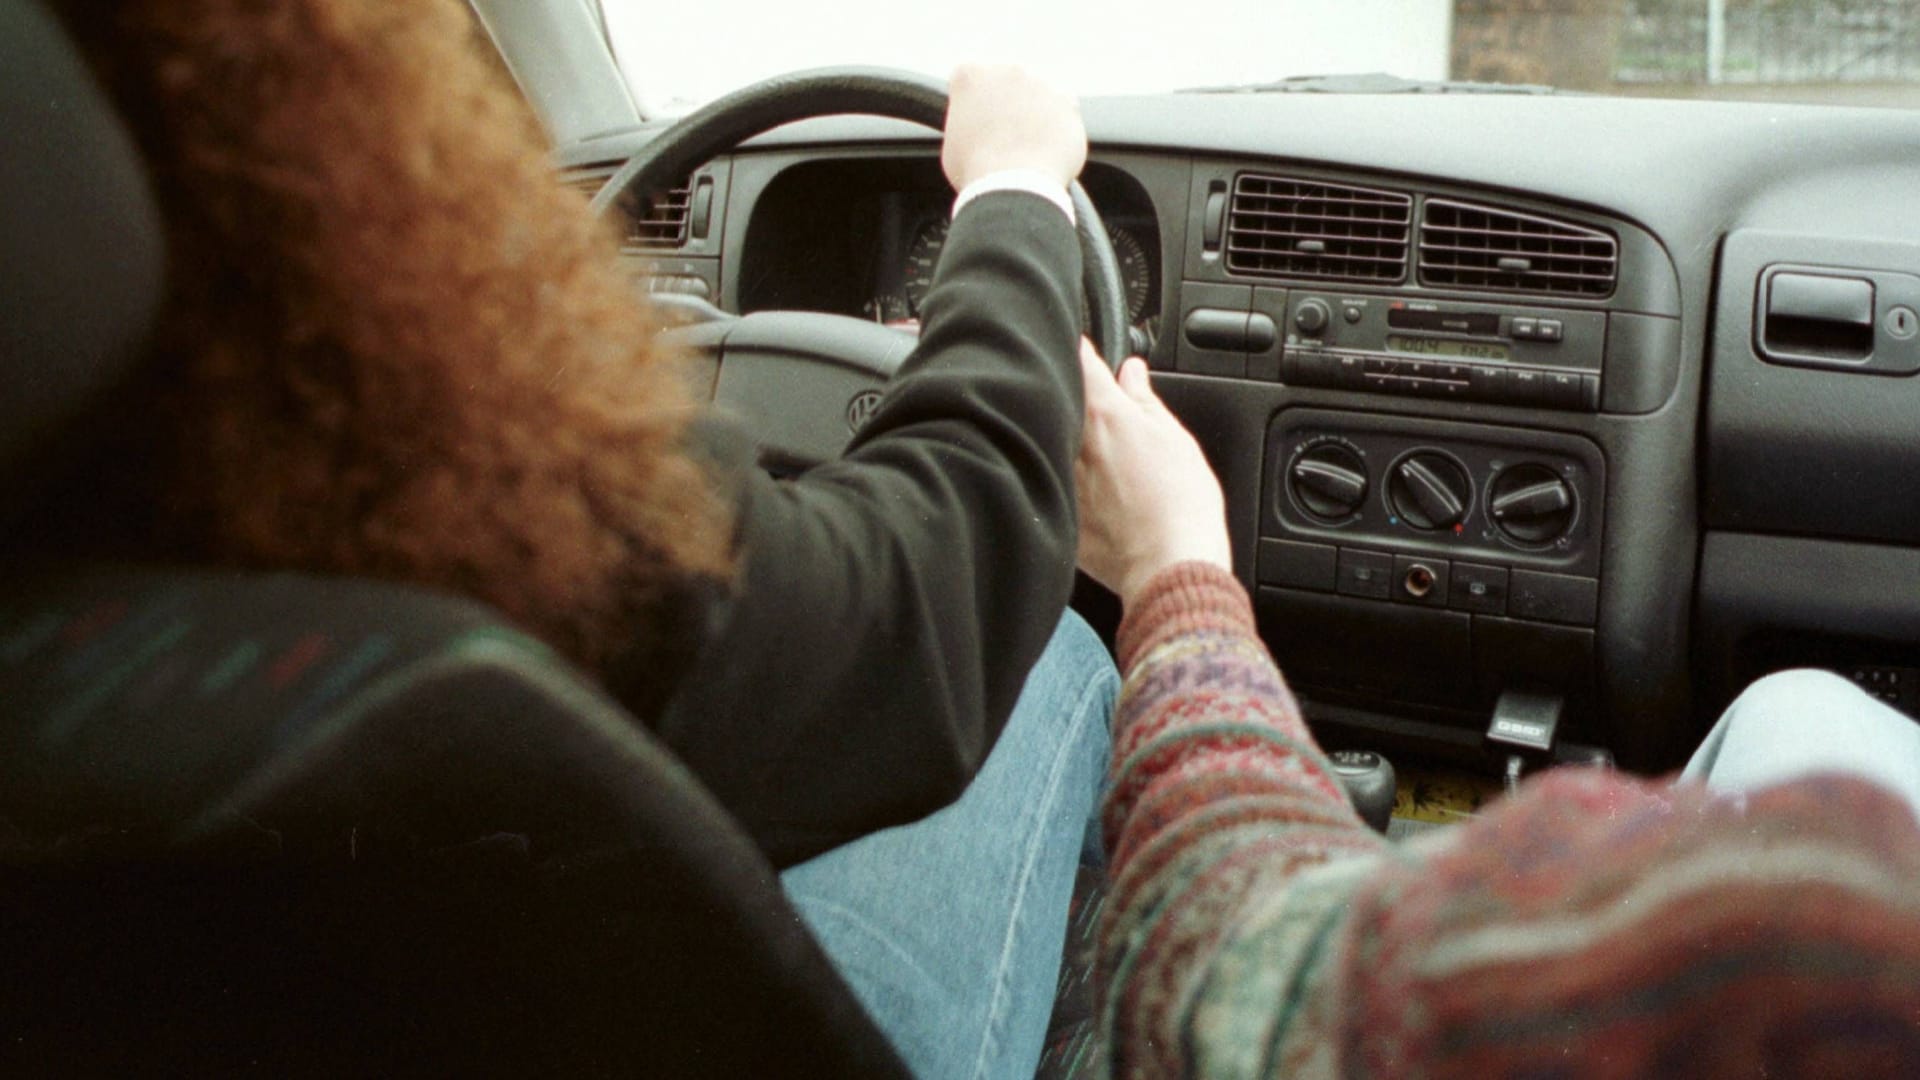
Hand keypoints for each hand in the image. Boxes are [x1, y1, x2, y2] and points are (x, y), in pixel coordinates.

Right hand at [941, 64, 1086, 192]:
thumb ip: (966, 125)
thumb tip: (977, 131)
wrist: (1014, 186)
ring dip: (1037, 112)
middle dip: (1010, 103)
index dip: (976, 102)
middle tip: (1008, 137)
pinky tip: (1050, 147)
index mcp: (969, 76)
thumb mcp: (954, 145)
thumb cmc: (976, 172)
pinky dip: (1060, 125)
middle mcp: (1006, 70)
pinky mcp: (1067, 99)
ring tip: (1030, 147)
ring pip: (1040, 92)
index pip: (970, 77)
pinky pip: (1065, 108)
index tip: (980, 121)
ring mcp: (1040, 82)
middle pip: (1009, 81)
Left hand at [1074, 341, 1231, 606]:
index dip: (1080, 351)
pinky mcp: (1057, 513)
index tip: (1083, 350)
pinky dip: (1065, 483)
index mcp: (1104, 415)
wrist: (1170, 565)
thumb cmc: (1182, 505)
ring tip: (1103, 461)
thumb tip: (1131, 371)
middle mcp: (1072, 443)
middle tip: (1098, 410)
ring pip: (1050, 444)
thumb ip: (1146, 400)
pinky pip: (1053, 487)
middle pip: (1057, 404)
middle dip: (1070, 399)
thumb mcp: (1175, 439)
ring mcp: (1060, 479)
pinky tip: (1097, 497)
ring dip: (1065, 442)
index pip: (1079, 362)